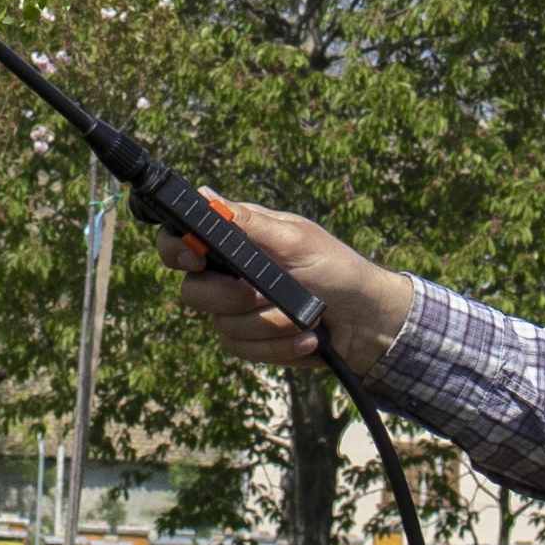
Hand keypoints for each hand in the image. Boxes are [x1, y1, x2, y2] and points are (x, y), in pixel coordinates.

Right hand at [157, 199, 412, 376]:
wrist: (368, 322)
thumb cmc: (337, 270)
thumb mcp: (295, 240)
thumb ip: (247, 224)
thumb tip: (203, 195)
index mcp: (236, 241)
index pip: (181, 241)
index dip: (176, 250)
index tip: (196, 258)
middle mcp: (229, 275)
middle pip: (194, 291)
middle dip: (232, 297)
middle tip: (263, 294)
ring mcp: (238, 311)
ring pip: (222, 325)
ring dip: (270, 324)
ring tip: (304, 317)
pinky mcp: (251, 341)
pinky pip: (244, 349)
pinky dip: (279, 345)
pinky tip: (307, 337)